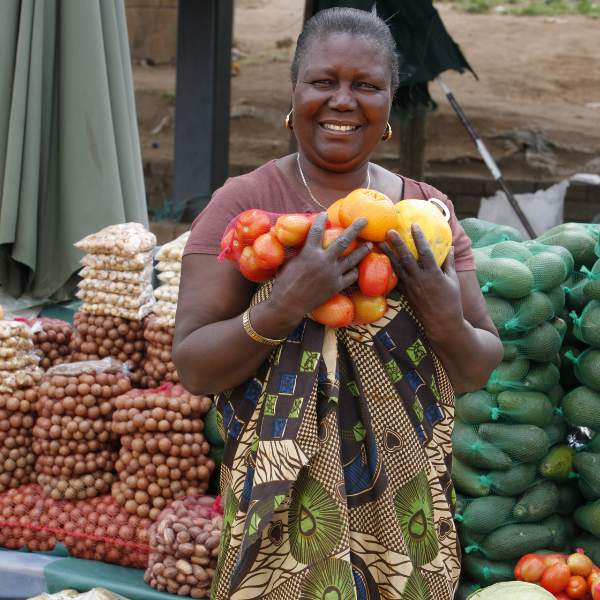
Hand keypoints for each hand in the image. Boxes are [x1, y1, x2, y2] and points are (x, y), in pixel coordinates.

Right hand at [268, 212, 371, 322]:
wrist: (288, 305)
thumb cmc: (284, 283)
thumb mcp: (287, 263)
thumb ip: (296, 252)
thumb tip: (298, 242)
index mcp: (309, 254)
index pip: (316, 231)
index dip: (321, 220)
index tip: (324, 213)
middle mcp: (324, 262)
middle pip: (343, 241)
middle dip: (355, 229)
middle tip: (364, 220)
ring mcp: (332, 274)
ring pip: (352, 259)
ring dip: (362, 250)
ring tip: (370, 244)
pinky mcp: (336, 286)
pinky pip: (351, 276)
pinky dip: (355, 271)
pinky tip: (357, 267)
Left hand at [378, 224, 463, 340]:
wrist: (442, 324)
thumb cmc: (451, 301)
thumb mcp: (453, 281)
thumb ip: (450, 263)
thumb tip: (451, 247)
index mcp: (434, 274)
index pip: (425, 252)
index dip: (419, 238)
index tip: (413, 225)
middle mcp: (420, 280)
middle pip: (406, 258)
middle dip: (397, 244)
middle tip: (388, 231)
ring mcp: (411, 287)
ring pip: (397, 268)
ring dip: (388, 254)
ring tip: (379, 243)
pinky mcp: (405, 294)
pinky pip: (396, 280)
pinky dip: (388, 270)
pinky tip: (380, 261)